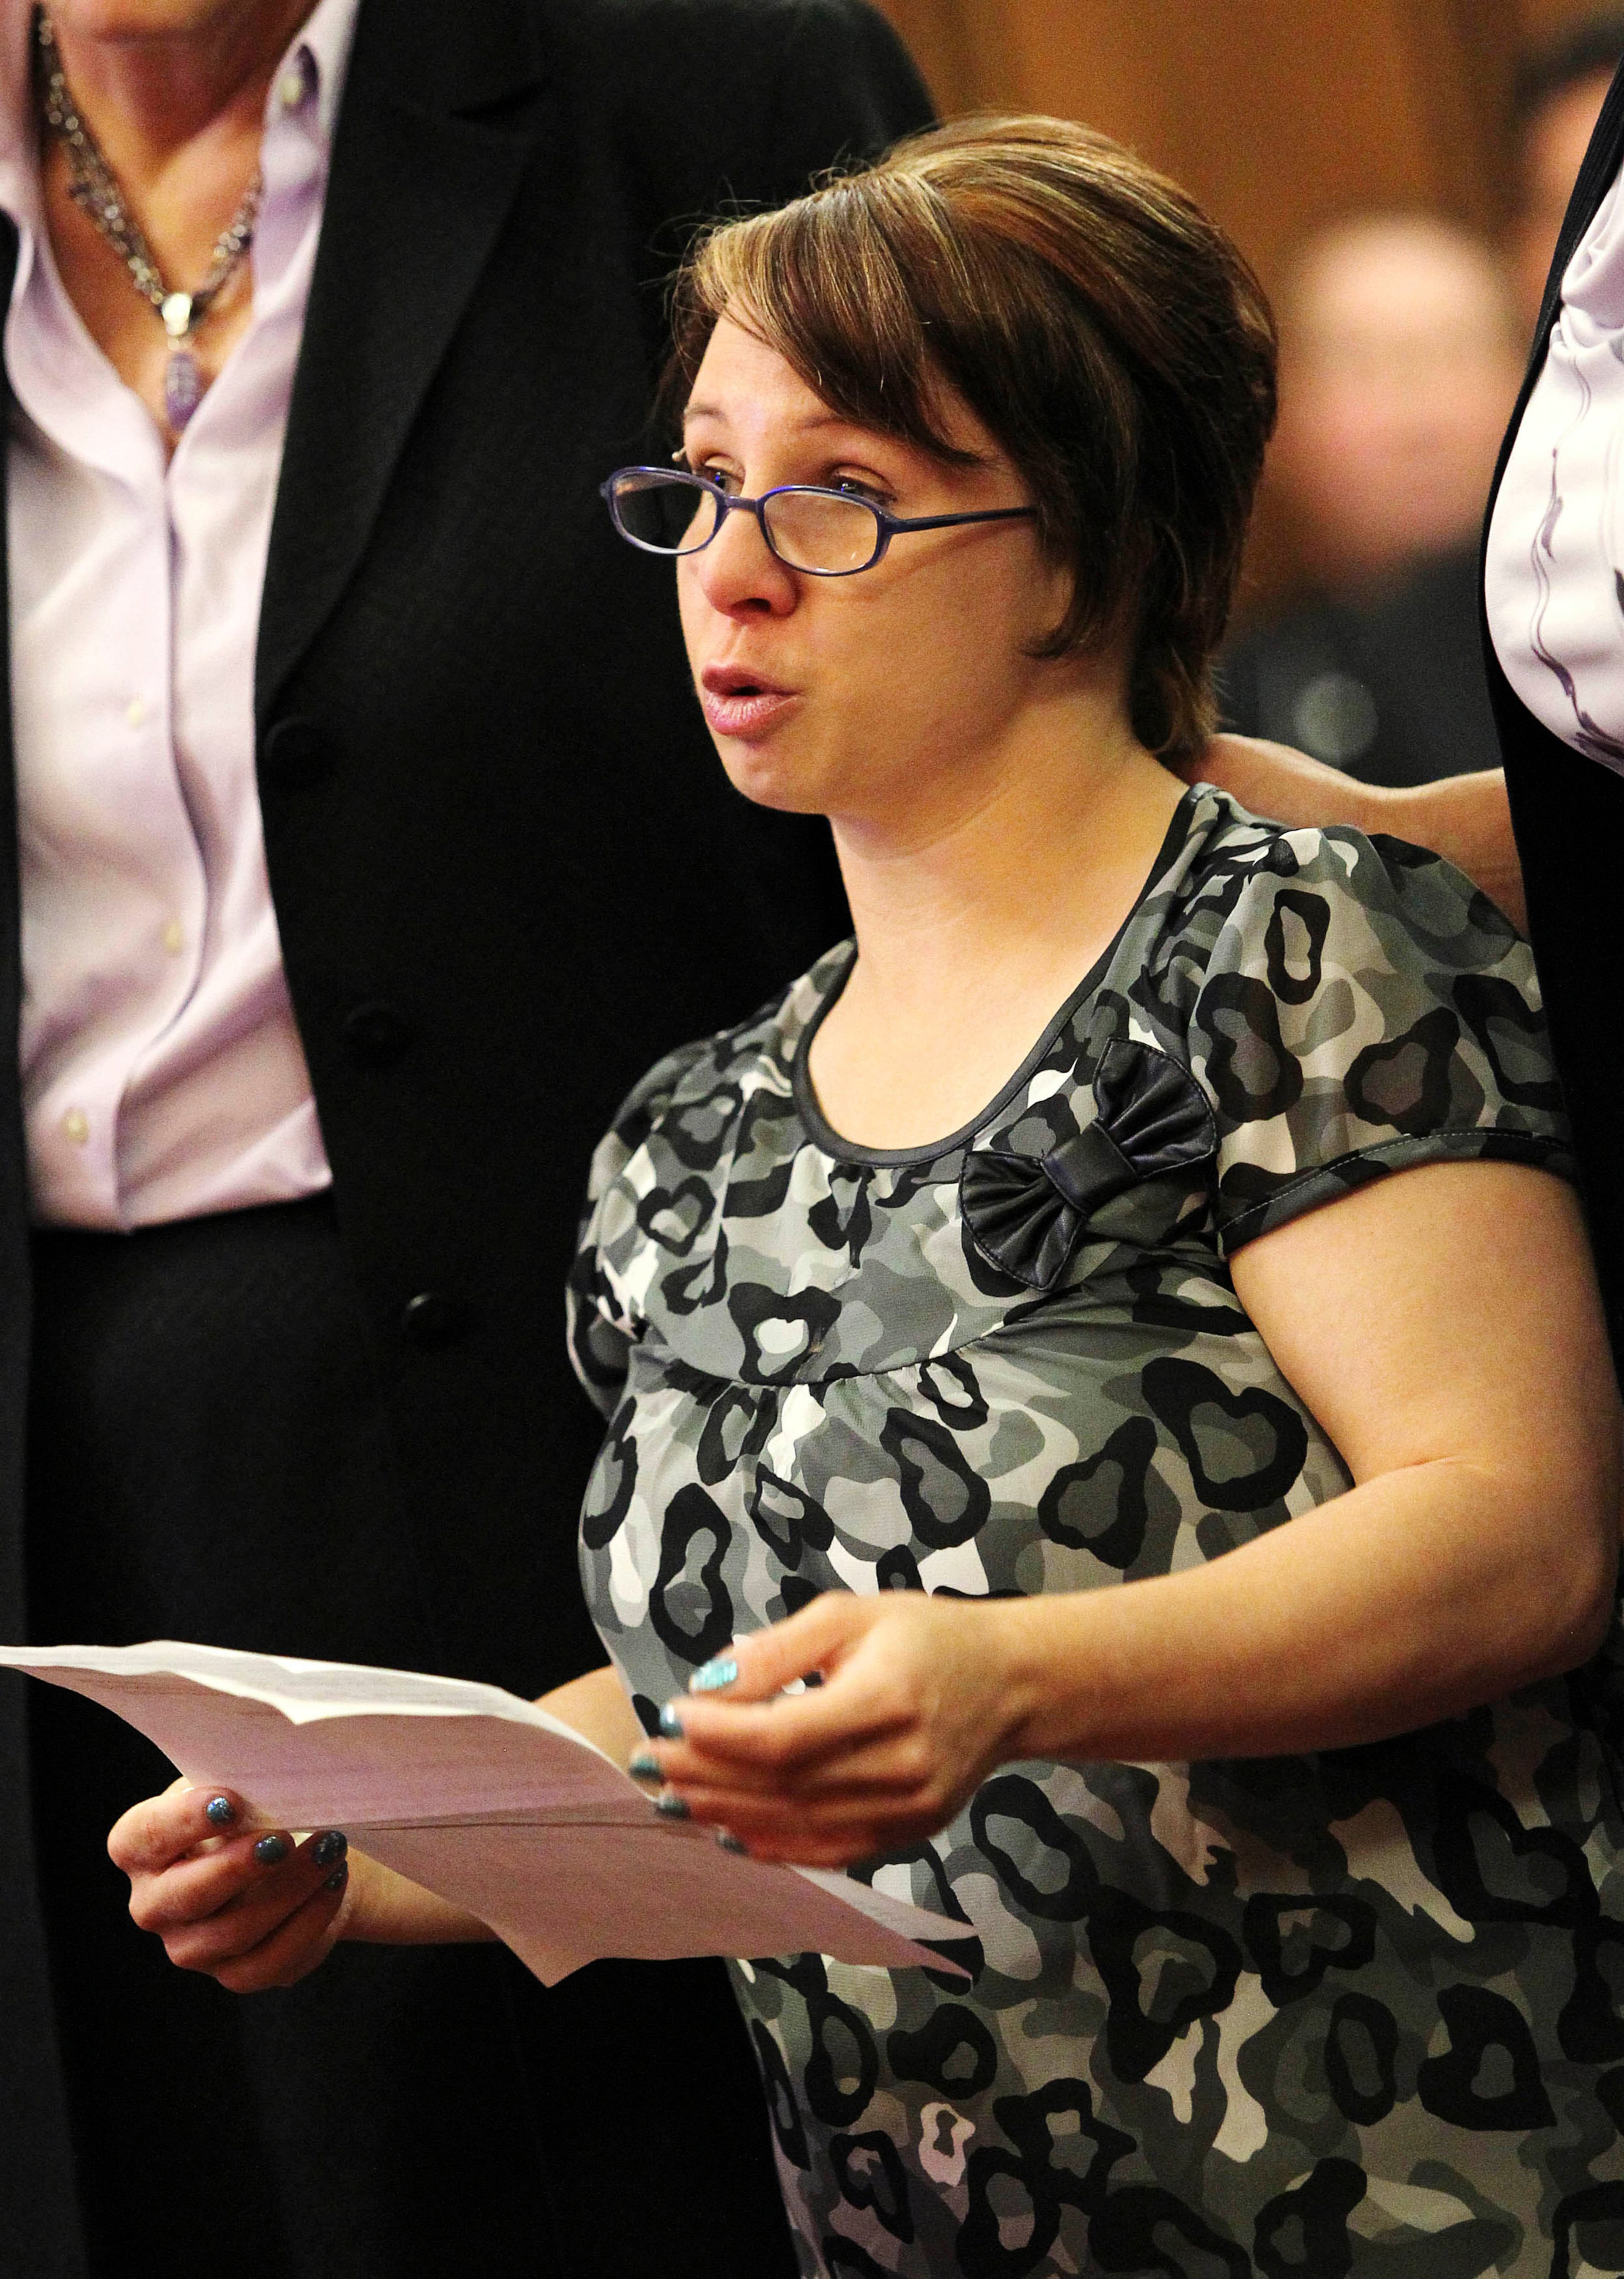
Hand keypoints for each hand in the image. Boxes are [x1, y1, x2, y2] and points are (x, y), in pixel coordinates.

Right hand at [109, 1781, 357, 1991]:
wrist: (296, 1852)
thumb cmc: (255, 1809)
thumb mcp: (240, 1787)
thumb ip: (239, 1780)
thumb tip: (266, 1771)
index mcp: (143, 1849)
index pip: (141, 1837)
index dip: (181, 1821)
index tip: (229, 1802)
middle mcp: (155, 1904)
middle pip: (185, 1895)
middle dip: (237, 1866)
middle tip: (283, 1839)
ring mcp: (192, 1946)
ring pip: (234, 1931)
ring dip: (289, 1890)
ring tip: (330, 1850)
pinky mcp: (234, 1973)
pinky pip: (269, 1961)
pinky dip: (308, 1921)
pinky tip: (333, 1883)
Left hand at [643, 1592, 1032, 1866]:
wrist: (1009, 1683)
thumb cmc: (924, 1636)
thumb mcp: (850, 1616)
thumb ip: (777, 1652)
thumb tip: (707, 1687)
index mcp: (890, 1699)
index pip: (785, 1736)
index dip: (718, 1734)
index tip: (670, 1715)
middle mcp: (902, 1766)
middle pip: (783, 1786)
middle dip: (705, 1775)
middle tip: (650, 1762)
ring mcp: (908, 1810)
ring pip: (798, 1825)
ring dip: (725, 1814)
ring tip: (671, 1797)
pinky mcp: (907, 1834)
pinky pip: (826, 1851)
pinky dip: (770, 1846)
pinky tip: (725, 1830)